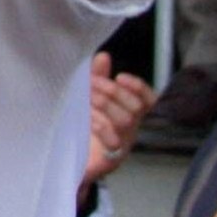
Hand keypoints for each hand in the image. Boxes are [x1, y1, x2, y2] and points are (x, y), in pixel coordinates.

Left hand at [82, 52, 154, 191]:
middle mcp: (131, 130)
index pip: (148, 100)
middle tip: (93, 83)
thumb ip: (97, 77)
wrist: (68, 161)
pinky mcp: (111, 159)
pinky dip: (101, 125)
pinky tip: (89, 119)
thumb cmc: (82, 127)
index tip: (120, 76)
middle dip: (114, 92)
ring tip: (87, 98)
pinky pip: (113, 142)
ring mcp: (123, 146)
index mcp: (129, 114)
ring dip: (105, 105)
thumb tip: (103, 56)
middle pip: (135, 108)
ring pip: (125, 121)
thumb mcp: (89, 98)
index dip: (138, 87)